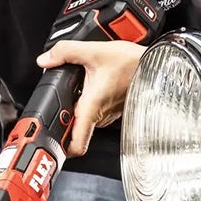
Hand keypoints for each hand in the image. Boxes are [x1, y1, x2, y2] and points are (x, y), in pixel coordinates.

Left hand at [36, 39, 145, 156]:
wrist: (155, 63)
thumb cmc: (132, 62)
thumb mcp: (94, 51)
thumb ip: (65, 52)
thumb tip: (46, 59)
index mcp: (92, 107)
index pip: (77, 144)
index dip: (61, 149)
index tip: (51, 144)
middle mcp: (101, 116)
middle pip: (75, 130)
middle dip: (63, 121)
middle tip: (55, 106)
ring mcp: (109, 114)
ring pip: (85, 120)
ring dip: (76, 110)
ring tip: (72, 91)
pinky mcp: (114, 109)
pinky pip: (95, 112)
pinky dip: (88, 104)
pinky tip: (87, 87)